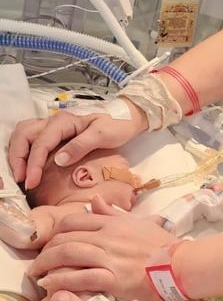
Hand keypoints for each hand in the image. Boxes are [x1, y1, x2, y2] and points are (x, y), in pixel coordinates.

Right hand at [9, 99, 147, 188]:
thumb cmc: (117, 125)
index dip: (33, 163)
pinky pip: (31, 140)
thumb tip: (58, 160)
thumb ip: (81, 145)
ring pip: (23, 135)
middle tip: (21, 180)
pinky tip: (28, 168)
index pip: (41, 142)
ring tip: (21, 175)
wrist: (127, 119)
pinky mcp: (54, 135)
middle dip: (17, 158)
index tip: (31, 181)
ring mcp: (52, 127)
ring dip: (17, 154)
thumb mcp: (103, 135)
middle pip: (23, 135)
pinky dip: (24, 153)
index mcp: (64, 121)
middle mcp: (53, 121)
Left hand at [29, 213, 174, 300]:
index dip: (56, 232)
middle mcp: (108, 236)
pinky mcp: (113, 278)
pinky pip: (79, 277)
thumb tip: (94, 200)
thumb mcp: (140, 223)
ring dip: (46, 264)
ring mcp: (110, 256)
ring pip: (67, 254)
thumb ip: (114, 213)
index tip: (51, 243)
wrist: (183, 263)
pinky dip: (59, 281)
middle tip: (39, 262)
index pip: (74, 220)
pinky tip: (49, 286)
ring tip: (37, 274)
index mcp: (115, 222)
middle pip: (66, 237)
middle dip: (46, 251)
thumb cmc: (165, 245)